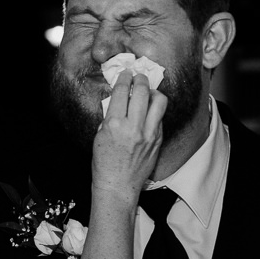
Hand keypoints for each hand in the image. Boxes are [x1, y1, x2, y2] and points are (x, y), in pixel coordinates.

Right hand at [92, 72, 165, 204]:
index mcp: (114, 124)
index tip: (125, 74)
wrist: (118, 185)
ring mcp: (149, 133)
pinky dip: (155, 110)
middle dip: (140, 79)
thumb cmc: (104, 163)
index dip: (124, 78)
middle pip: (142, 91)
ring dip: (153, 91)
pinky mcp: (158, 140)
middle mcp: (133, 127)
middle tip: (138, 77)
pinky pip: (160, 117)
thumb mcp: (99, 135)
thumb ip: (109, 116)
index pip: (121, 92)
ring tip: (148, 91)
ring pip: (159, 101)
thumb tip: (118, 99)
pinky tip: (149, 111)